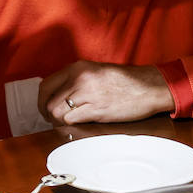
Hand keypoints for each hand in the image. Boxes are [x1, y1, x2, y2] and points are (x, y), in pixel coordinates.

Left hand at [38, 62, 174, 125]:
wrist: (150, 87)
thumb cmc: (127, 82)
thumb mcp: (97, 72)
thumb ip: (77, 80)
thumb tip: (59, 95)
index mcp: (78, 67)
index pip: (46, 85)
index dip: (42, 101)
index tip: (47, 108)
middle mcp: (79, 78)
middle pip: (47, 101)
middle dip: (48, 114)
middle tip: (56, 120)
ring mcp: (87, 94)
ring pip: (56, 113)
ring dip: (60, 121)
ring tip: (69, 122)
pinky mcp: (96, 109)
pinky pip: (71, 120)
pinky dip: (72, 125)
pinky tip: (80, 123)